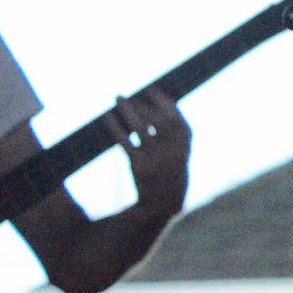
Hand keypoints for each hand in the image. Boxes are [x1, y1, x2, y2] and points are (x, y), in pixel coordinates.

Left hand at [105, 89, 188, 218]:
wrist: (163, 202)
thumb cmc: (170, 171)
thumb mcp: (179, 151)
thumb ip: (173, 132)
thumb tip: (157, 106)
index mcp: (185, 140)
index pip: (173, 113)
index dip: (161, 100)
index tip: (149, 89)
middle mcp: (172, 146)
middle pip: (154, 118)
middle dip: (139, 104)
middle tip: (123, 95)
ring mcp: (156, 156)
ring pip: (140, 126)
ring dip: (127, 109)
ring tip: (117, 98)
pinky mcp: (139, 166)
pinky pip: (126, 142)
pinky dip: (116, 127)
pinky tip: (107, 118)